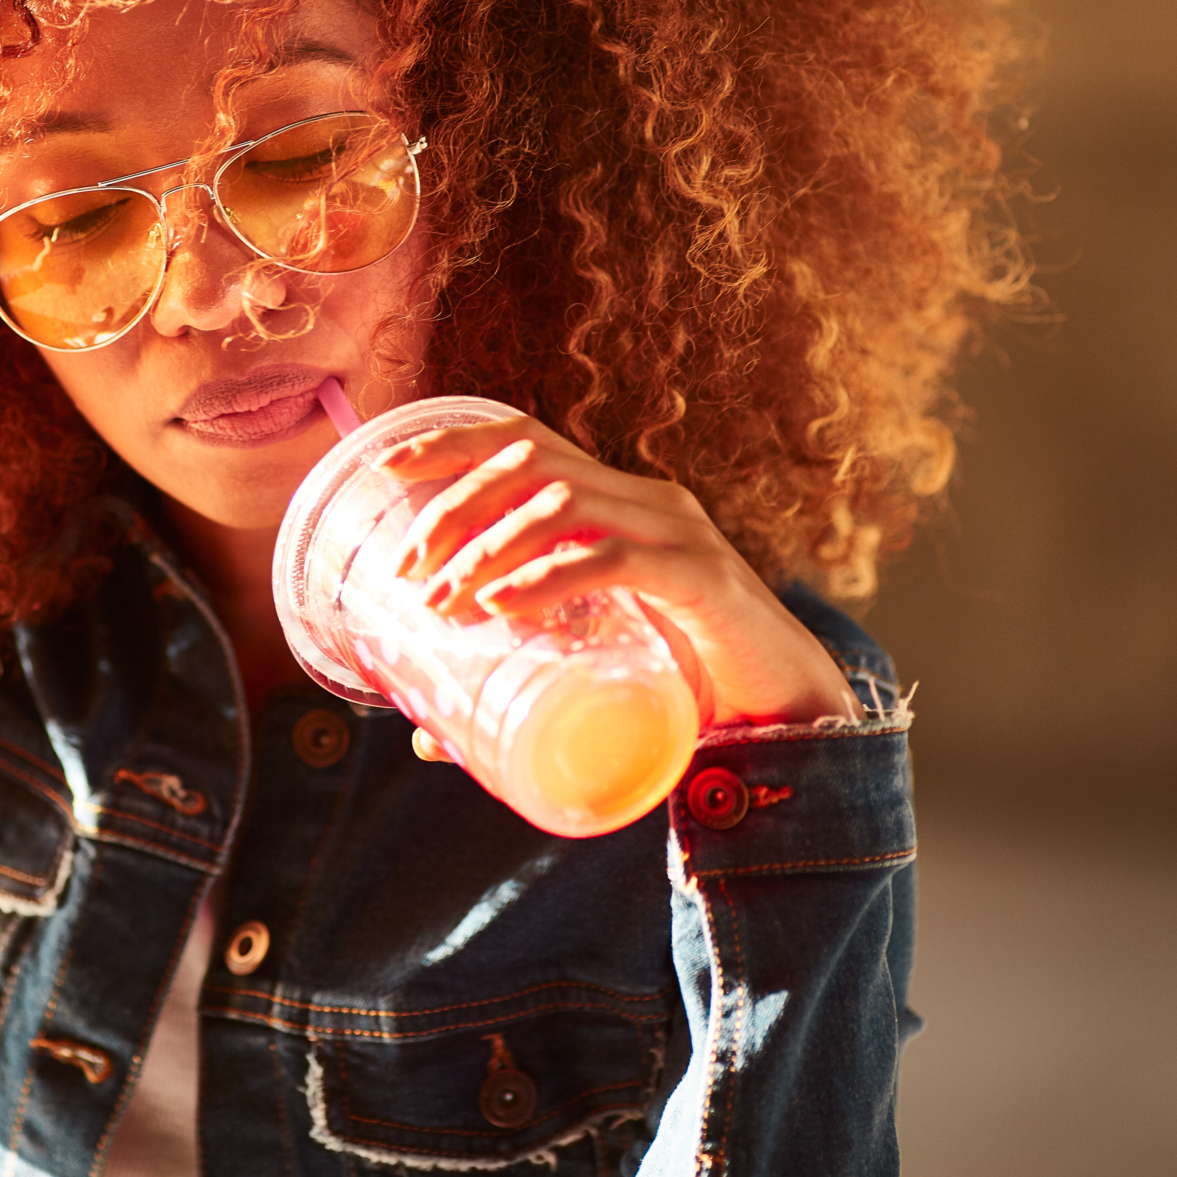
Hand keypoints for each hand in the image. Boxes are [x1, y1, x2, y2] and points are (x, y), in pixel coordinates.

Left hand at [380, 415, 856, 728]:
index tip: (383, 468)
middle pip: (532, 461)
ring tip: (443, 604)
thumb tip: (423, 738)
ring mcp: (679, 534)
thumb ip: (514, 688)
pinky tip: (503, 606)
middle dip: (454, 506)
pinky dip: (548, 577)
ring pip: (564, 503)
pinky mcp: (702, 582)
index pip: (525, 437)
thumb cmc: (684, 683)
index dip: (451, 440)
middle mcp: (647, 499)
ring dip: (488, 548)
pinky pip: (614, 559)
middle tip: (410, 571)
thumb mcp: (592, 665)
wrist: (793, 715)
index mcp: (618, 500)